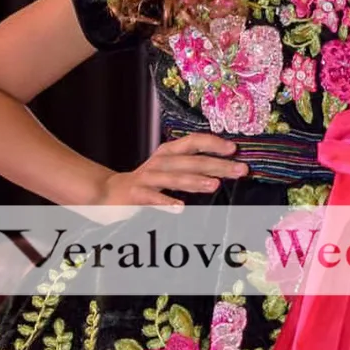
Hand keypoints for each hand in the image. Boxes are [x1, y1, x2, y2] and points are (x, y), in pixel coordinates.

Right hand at [97, 133, 248, 207]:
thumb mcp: (169, 168)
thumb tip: (226, 167)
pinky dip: (166, 203)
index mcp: (169, 152)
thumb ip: (192, 166)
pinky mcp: (136, 195)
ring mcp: (147, 178)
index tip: (234, 149)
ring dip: (195, 181)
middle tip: (240, 170)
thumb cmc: (148, 181)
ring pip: (174, 178)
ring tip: (215, 185)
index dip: (214, 143)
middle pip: (191, 161)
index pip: (194, 142)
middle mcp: (160, 162)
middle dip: (217, 165)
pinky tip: (180, 208)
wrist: (109, 192)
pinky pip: (153, 199)